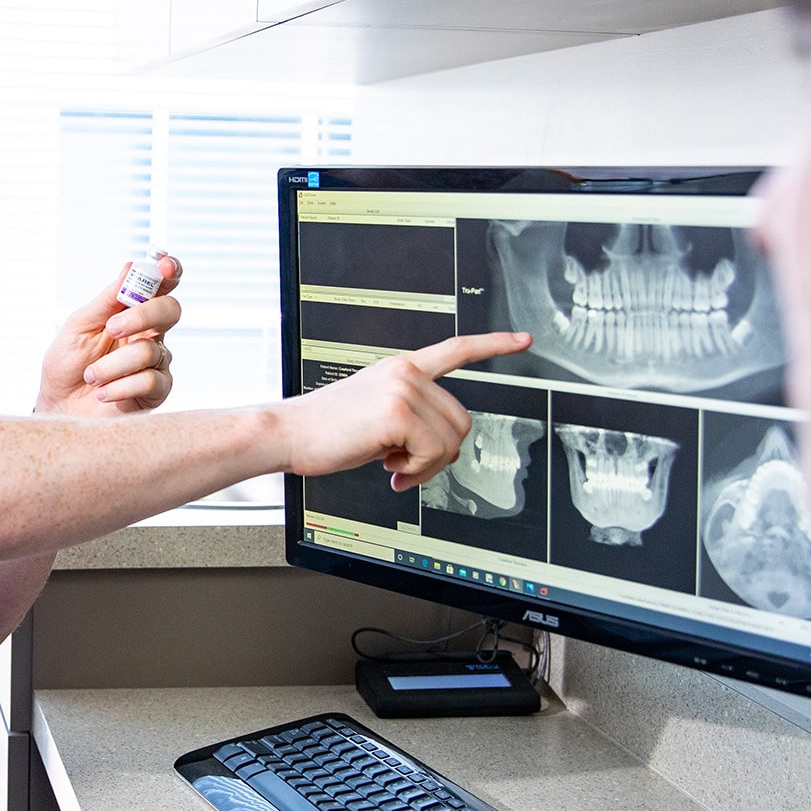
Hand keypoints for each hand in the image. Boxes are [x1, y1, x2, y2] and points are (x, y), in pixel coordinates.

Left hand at [35, 257, 183, 416]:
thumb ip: (106, 300)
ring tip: (91, 377)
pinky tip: (103, 393)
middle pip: (170, 310)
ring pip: (150, 351)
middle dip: (142, 315)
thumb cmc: (68, 365)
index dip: (170, 271)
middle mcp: (149, 334)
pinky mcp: (157, 392)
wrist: (60, 408)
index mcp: (131, 312)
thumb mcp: (79, 326)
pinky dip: (120, 386)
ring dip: (112, 365)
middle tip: (112, 327)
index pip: (160, 286)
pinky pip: (151, 381)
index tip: (164, 266)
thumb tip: (129, 267)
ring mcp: (156, 363)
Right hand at [277, 332, 531, 489]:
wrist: (288, 433)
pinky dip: (414, 470)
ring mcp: (404, 388)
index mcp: (400, 368)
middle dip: (439, 452)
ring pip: (451, 440)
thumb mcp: (376, 417)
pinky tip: (388, 467)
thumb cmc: (324, 430)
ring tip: (393, 465)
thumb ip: (412, 421)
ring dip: (425, 465)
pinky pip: (432, 452)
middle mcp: (406, 372)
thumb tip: (443, 450)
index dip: (493, 345)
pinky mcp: (399, 411)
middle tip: (406, 465)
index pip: (455, 349)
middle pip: (461, 419)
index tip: (523, 340)